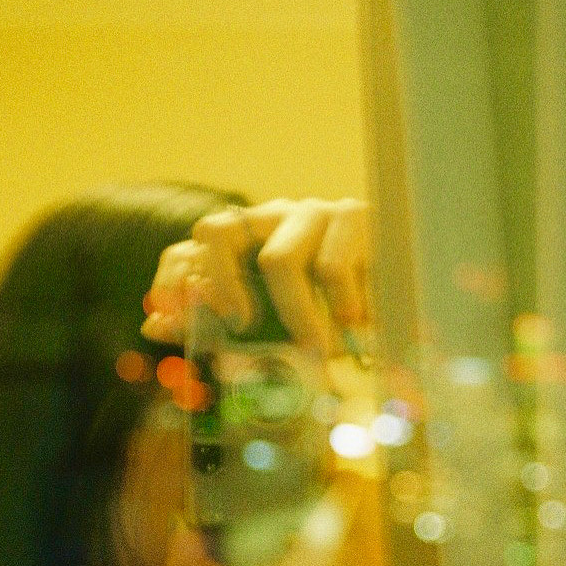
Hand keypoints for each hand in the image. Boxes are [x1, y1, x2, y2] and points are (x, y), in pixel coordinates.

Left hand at [141, 198, 370, 354]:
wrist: (413, 290)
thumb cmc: (338, 316)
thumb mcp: (281, 328)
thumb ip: (224, 329)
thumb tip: (152, 328)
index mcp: (249, 239)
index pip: (190, 245)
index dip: (170, 281)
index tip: (166, 324)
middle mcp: (273, 217)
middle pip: (217, 232)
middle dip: (221, 288)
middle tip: (243, 330)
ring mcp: (313, 213)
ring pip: (279, 260)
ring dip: (298, 319)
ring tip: (321, 352)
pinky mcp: (354, 217)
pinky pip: (333, 268)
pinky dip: (342, 309)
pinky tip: (359, 326)